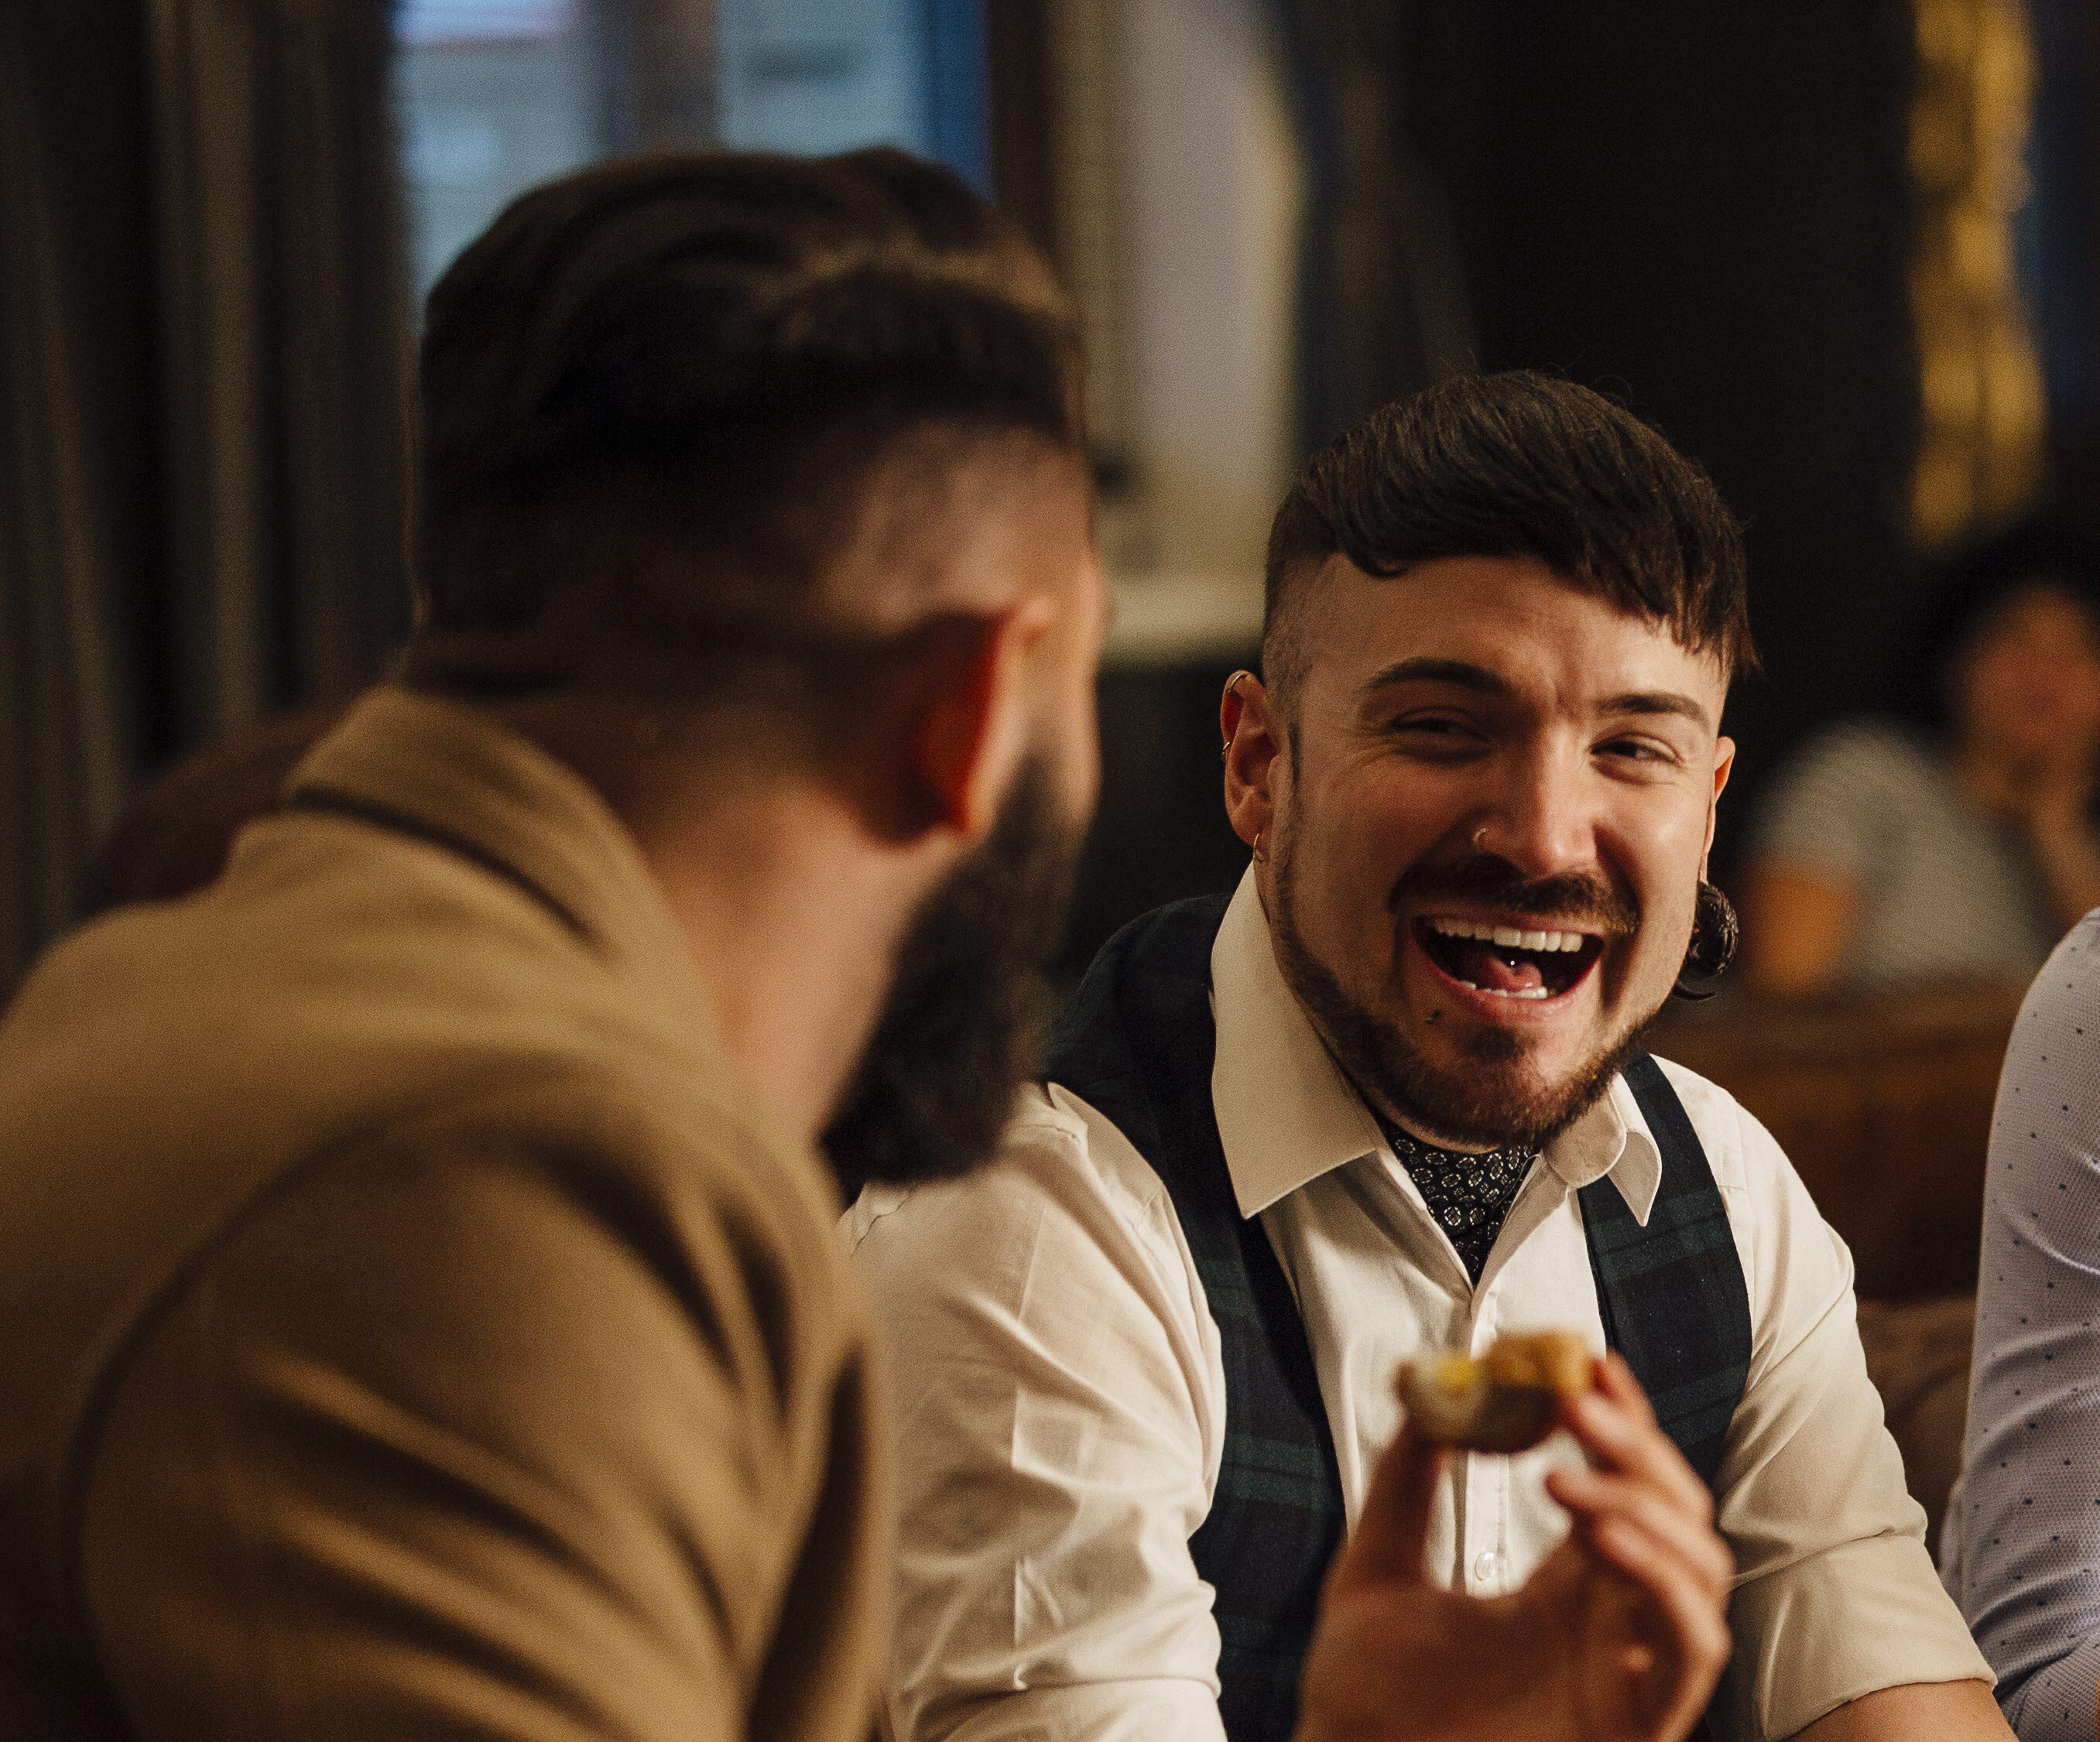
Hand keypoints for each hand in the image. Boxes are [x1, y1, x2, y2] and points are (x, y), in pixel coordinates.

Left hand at [1293, 1353, 1732, 1741]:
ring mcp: (1627, 1675)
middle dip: (1636, 1445)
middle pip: (1678, 1513)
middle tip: (1573, 1400)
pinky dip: (1663, 1585)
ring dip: (1646, 1508)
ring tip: (1564, 1480)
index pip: (1626, 1484)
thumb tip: (1424, 1386)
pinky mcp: (1635, 1725)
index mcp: (1565, 1588)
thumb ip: (1406, 1479)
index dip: (1621, 1417)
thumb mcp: (1377, 1562)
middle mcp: (1610, 1624)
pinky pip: (1691, 1649)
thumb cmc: (1364, 1696)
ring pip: (1702, 1571)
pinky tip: (1601, 1540)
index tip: (1588, 1358)